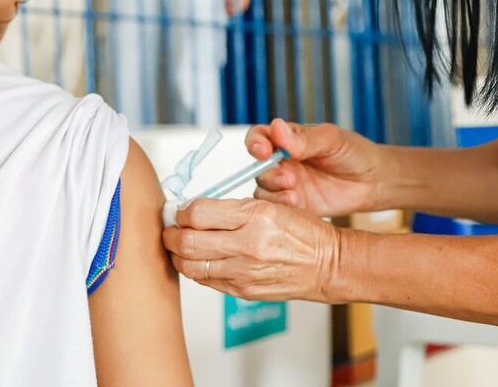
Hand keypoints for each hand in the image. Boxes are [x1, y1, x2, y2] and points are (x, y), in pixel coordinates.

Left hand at [162, 197, 343, 302]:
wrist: (327, 265)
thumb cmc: (303, 233)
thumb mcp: (270, 206)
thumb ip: (231, 209)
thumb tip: (194, 211)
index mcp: (255, 216)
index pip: (198, 213)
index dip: (181, 210)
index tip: (179, 209)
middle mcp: (248, 244)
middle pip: (187, 241)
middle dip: (171, 233)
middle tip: (170, 227)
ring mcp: (244, 271)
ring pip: (191, 265)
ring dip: (177, 254)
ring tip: (178, 245)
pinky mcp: (243, 291)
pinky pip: (207, 281)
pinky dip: (196, 270)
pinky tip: (198, 261)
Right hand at [247, 119, 381, 216]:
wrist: (373, 181)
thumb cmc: (353, 152)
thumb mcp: (331, 139)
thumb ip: (304, 139)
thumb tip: (277, 128)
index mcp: (286, 140)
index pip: (259, 138)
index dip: (255, 143)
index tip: (263, 150)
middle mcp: (282, 162)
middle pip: (257, 167)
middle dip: (268, 172)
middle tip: (288, 176)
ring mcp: (287, 185)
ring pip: (263, 189)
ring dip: (273, 191)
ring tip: (294, 192)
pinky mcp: (295, 206)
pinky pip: (276, 208)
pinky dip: (281, 206)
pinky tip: (297, 203)